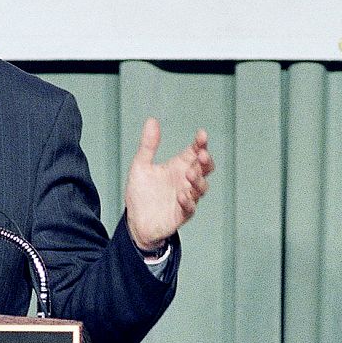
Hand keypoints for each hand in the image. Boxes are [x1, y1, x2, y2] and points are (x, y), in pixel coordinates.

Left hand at [124, 118, 213, 251]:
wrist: (135, 222)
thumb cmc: (141, 193)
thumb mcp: (140, 166)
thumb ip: (148, 145)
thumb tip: (152, 120)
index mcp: (178, 166)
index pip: (195, 152)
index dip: (200, 143)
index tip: (201, 135)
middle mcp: (185, 181)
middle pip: (204, 169)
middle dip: (206, 161)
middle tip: (202, 154)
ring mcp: (186, 198)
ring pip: (200, 188)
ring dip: (198, 180)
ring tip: (189, 174)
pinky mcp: (181, 215)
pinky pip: (189, 208)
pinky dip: (187, 202)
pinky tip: (181, 195)